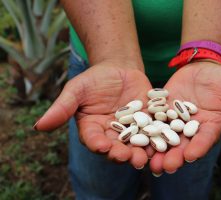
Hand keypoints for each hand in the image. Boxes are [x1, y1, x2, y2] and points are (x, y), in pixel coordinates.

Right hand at [34, 61, 151, 168]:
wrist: (119, 69)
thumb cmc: (94, 79)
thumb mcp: (76, 90)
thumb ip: (62, 108)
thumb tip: (38, 126)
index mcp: (93, 129)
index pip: (94, 140)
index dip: (97, 144)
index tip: (101, 146)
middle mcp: (112, 134)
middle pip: (116, 147)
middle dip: (122, 153)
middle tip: (128, 157)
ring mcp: (132, 130)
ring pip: (136, 144)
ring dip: (141, 151)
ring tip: (145, 156)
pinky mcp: (149, 123)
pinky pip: (153, 131)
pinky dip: (158, 136)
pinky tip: (163, 140)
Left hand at [150, 61, 220, 173]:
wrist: (202, 68)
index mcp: (209, 128)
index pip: (203, 141)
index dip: (198, 148)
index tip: (191, 156)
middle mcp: (189, 129)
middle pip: (180, 145)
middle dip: (173, 156)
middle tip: (163, 167)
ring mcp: (173, 121)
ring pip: (163, 137)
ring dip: (155, 149)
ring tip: (147, 160)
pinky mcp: (160, 111)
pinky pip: (151, 120)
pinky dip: (143, 128)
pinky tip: (134, 135)